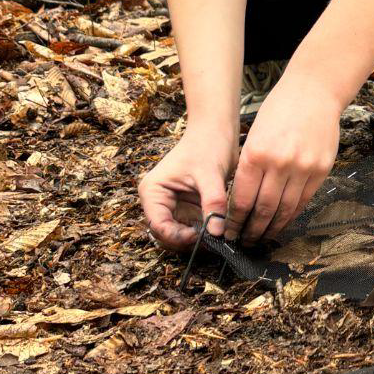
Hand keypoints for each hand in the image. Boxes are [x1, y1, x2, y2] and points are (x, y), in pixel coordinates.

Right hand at [139, 123, 236, 250]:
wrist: (216, 131)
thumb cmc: (207, 145)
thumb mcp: (210, 174)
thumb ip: (213, 203)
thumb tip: (216, 231)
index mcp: (152, 191)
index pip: (158, 226)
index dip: (178, 236)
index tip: (201, 236)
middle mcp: (159, 202)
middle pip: (168, 235)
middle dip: (189, 242)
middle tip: (213, 242)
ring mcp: (174, 207)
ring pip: (181, 236)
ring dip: (198, 240)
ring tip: (219, 237)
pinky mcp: (189, 209)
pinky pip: (195, 229)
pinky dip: (206, 234)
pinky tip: (221, 231)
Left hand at [226, 69, 341, 243]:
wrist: (315, 91)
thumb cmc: (280, 110)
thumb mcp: (254, 134)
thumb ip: (249, 166)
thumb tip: (242, 200)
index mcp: (255, 154)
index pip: (241, 198)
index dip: (234, 220)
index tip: (229, 231)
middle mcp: (279, 163)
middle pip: (263, 209)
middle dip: (251, 229)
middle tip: (245, 240)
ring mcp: (303, 168)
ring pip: (285, 209)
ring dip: (272, 227)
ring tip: (263, 236)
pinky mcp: (321, 170)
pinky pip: (304, 200)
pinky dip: (292, 214)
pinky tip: (283, 221)